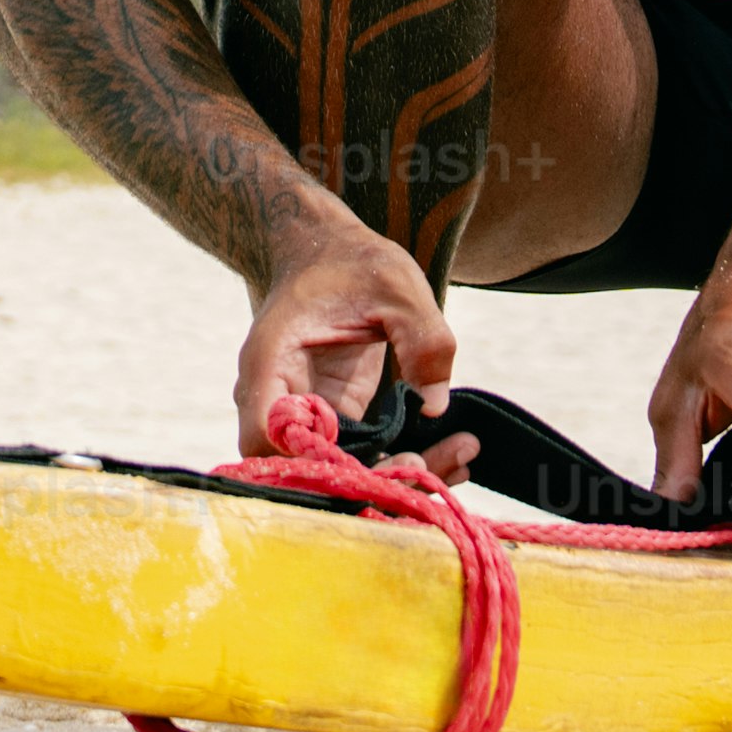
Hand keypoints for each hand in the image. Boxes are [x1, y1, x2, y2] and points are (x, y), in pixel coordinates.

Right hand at [233, 221, 469, 475]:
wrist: (329, 250)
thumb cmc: (353, 262)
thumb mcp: (397, 285)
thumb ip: (422, 339)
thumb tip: (436, 405)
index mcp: (272, 363)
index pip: (268, 437)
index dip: (314, 460)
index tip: (375, 454)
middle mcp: (278, 399)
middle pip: (304, 469)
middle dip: (366, 482)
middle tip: (425, 467)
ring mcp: (307, 414)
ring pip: (337, 473)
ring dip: (395, 479)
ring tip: (463, 454)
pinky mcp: (337, 419)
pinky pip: (362, 458)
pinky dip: (404, 465)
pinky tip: (458, 456)